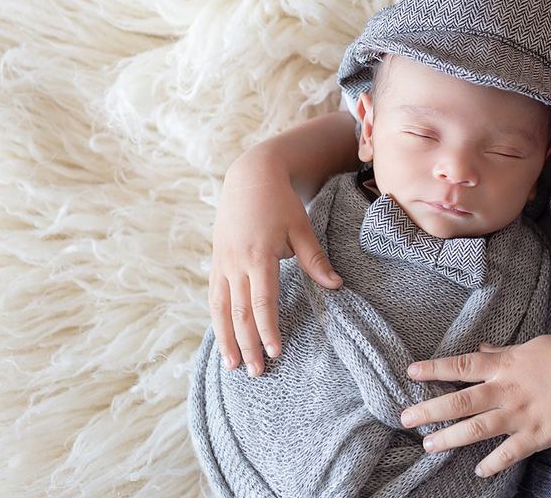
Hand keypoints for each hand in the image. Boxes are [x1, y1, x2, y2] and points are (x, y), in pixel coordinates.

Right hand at [209, 147, 341, 375]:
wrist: (249, 178)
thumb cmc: (281, 203)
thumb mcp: (301, 228)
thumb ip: (315, 260)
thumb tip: (336, 286)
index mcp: (258, 255)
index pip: (262, 301)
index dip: (267, 329)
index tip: (275, 351)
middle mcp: (235, 263)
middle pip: (239, 312)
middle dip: (247, 344)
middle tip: (255, 372)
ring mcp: (221, 263)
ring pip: (220, 309)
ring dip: (226, 339)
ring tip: (231, 365)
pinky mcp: (216, 262)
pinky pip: (214, 297)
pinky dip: (217, 321)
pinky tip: (222, 338)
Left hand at [399, 335, 550, 476]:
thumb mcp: (531, 345)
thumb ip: (504, 351)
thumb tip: (483, 347)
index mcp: (504, 365)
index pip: (462, 365)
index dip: (434, 369)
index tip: (411, 372)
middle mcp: (506, 390)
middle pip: (460, 401)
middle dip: (430, 410)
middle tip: (405, 419)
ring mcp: (520, 414)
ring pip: (477, 428)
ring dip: (450, 438)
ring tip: (428, 446)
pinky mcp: (537, 435)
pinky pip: (509, 453)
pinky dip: (492, 463)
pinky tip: (479, 470)